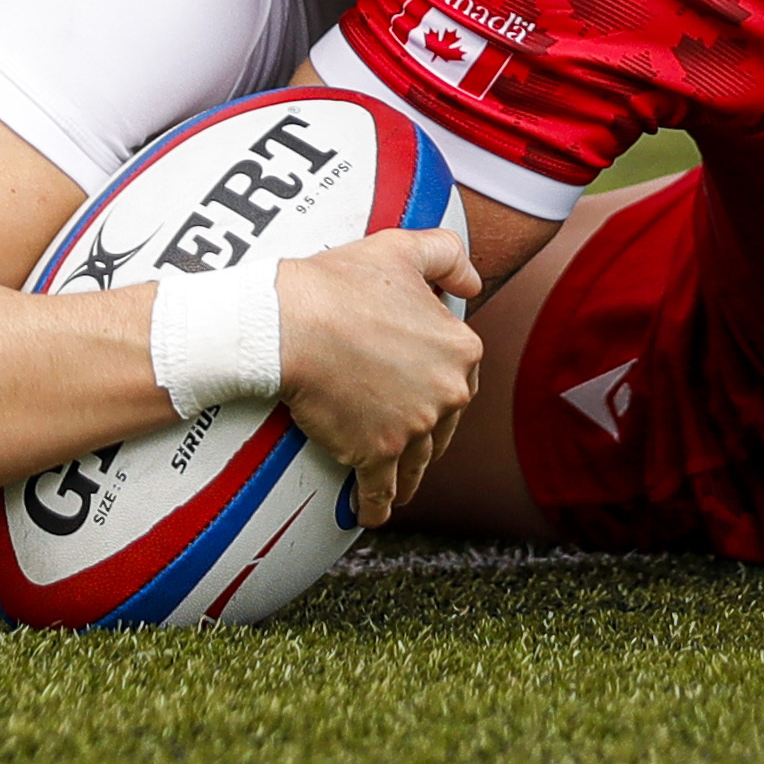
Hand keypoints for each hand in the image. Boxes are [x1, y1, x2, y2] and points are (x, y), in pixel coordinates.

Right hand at [274, 229, 484, 528]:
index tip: (425, 387)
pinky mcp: (376, 454)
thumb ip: (447, 255)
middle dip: (429, 431)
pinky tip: (371, 514)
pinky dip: (377, 506)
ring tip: (397, 484)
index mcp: (460, 349)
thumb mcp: (403, 248)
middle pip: (444, 424)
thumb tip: (472, 282)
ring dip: (409, 476)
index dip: (441, 381)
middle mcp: (447, 394)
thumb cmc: (340, 283)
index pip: (462, 374)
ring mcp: (414, 429)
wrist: (290, 322)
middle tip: (406, 432)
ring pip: (418, 462)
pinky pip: (382, 491)